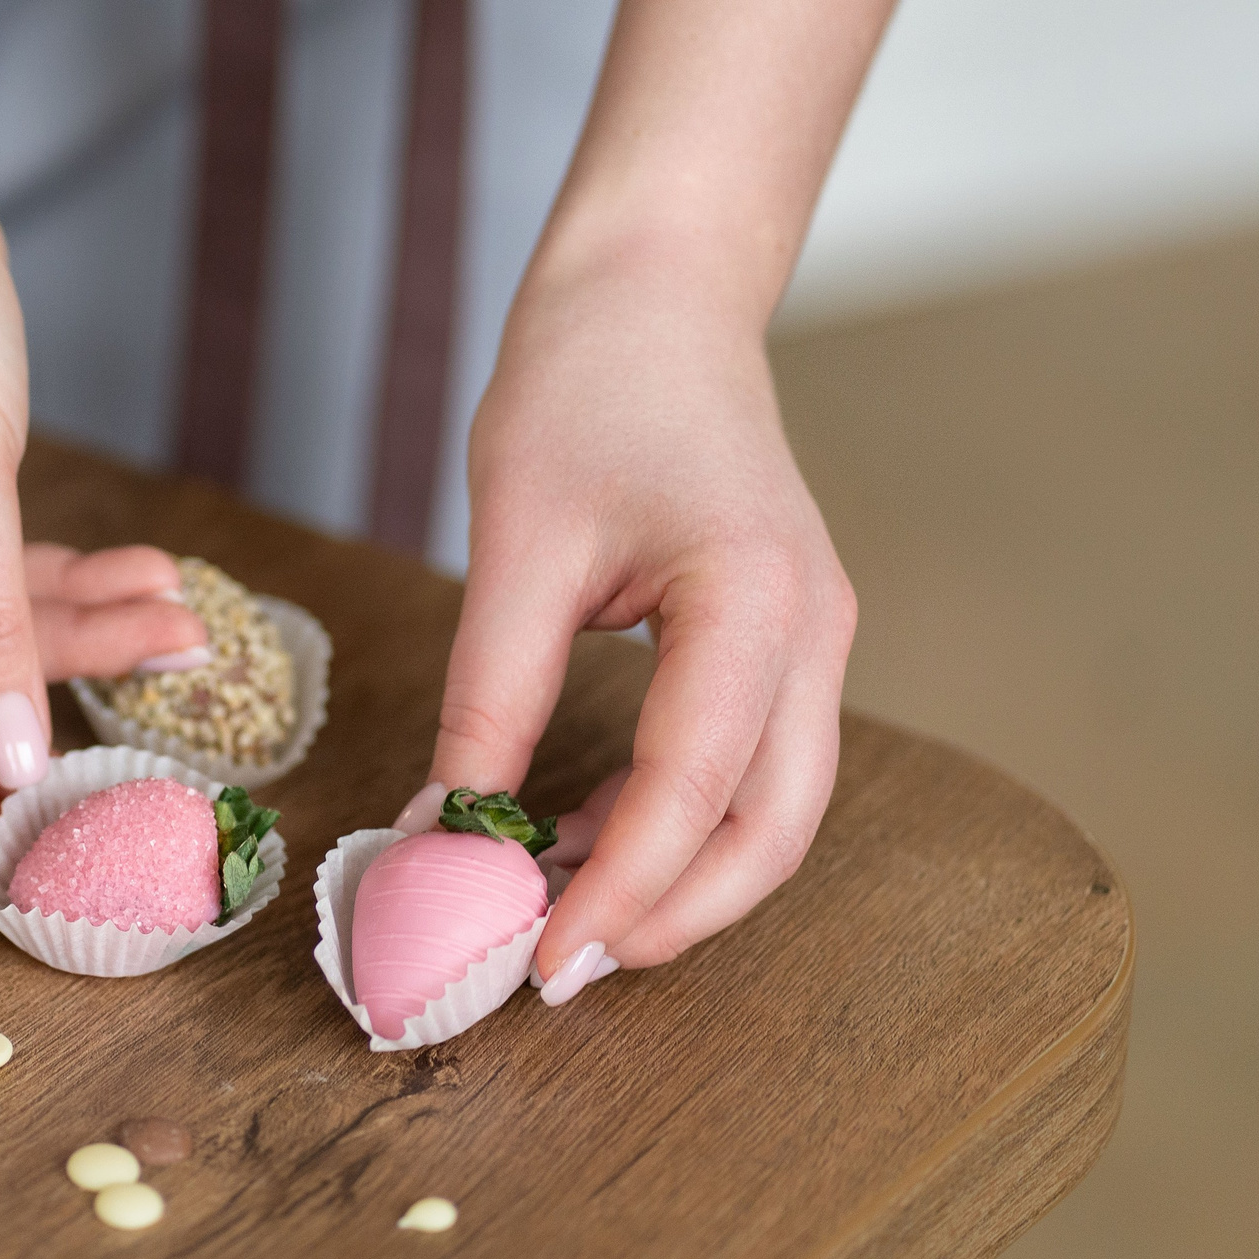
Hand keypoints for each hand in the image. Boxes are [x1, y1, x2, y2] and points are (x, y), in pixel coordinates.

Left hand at [412, 246, 855, 998]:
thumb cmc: (584, 382)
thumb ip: (490, 698)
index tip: (538, 964)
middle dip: (670, 918)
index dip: (618, 893)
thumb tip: (445, 829)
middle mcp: (812, 632)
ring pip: (771, 810)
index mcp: (756, 602)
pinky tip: (580, 833)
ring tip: (550, 908)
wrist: (653, 290)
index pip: (695, 792)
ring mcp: (812, 637)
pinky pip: (747, 762)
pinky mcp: (783, 637)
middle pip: (770, 832)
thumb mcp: (517, 543)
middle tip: (553, 968)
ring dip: (674, 878)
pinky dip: (674, 819)